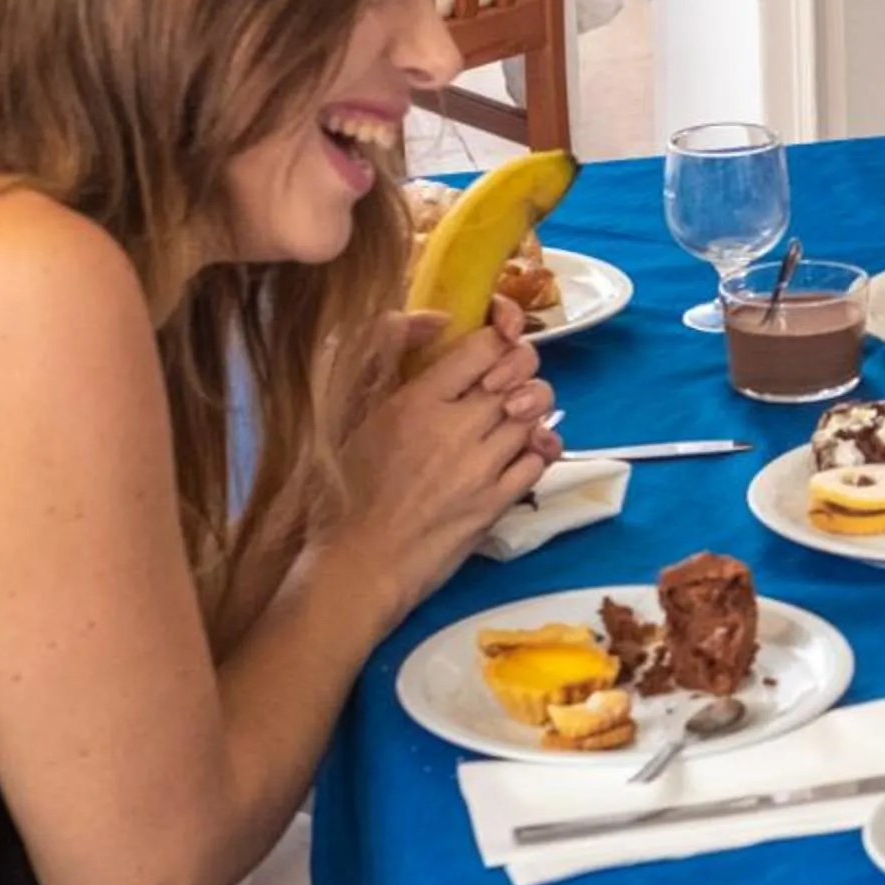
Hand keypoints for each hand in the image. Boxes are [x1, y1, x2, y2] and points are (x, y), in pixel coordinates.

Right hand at [321, 322, 558, 615]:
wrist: (356, 566)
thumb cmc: (344, 493)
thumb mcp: (354, 415)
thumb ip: (387, 358)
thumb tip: (434, 318)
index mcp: (416, 402)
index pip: (484, 345)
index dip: (500, 334)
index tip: (497, 339)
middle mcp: (455, 428)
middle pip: (521, 373)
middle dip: (520, 370)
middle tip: (504, 383)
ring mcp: (481, 467)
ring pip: (537, 414)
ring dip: (529, 410)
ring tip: (508, 419)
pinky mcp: (498, 502)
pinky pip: (540, 459)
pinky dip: (538, 449)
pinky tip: (518, 452)